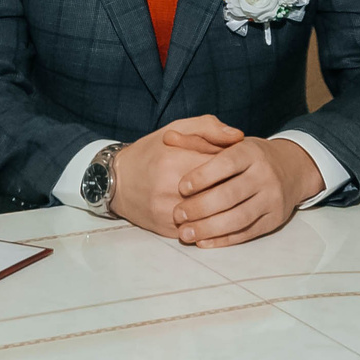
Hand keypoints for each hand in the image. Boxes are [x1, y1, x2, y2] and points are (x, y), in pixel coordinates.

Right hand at [108, 116, 244, 237]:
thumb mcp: (176, 129)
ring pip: (212, 216)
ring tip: (236, 200)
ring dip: (228, 209)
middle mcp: (171, 188)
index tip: (242, 163)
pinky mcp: (168, 230)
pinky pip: (200, 231)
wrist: (116, 181)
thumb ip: (209, 128)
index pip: (221, 165)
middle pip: (220, 193)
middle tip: (244, 183)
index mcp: (175, 160)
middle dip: (236, 187)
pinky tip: (220, 215)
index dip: (237, 164)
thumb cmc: (150, 152)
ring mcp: (169, 212)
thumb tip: (239, 136)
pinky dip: (214, 225)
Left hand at [171, 137, 324, 247]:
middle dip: (201, 207)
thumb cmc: (248, 155)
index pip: (226, 163)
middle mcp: (265, 175)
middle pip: (231, 195)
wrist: (290, 168)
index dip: (203, 176)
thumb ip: (196, 140)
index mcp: (250, 152)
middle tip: (177, 215)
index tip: (181, 187)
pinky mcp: (274, 220)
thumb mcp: (226, 141)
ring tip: (185, 233)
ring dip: (209, 228)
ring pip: (239, 218)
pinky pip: (248, 233)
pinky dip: (224, 240)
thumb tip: (168, 138)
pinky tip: (203, 242)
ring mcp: (272, 199)